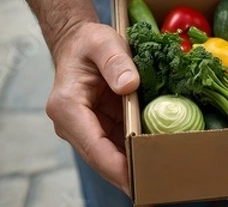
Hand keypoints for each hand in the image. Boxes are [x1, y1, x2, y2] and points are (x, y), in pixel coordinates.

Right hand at [45, 22, 139, 193]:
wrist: (79, 43)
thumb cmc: (90, 43)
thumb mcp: (104, 42)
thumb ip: (116, 61)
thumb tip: (129, 86)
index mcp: (67, 106)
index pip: (92, 145)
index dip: (114, 165)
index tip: (135, 180)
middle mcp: (71, 124)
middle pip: (100, 157)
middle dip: (126, 174)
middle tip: (155, 186)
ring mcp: (84, 129)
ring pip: (109, 156)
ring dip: (132, 167)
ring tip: (160, 177)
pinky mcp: (98, 128)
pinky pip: (117, 145)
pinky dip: (134, 152)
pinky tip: (156, 157)